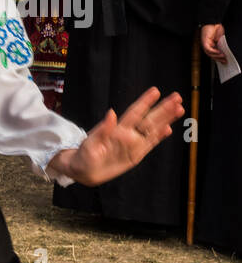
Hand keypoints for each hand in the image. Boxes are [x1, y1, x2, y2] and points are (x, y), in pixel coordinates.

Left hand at [48, 87, 184, 185]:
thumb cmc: (83, 155)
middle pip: (148, 119)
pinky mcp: (134, 156)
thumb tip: (111, 113)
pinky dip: (159, 137)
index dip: (144, 102)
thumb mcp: (89, 143)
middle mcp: (127, 135)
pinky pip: (149, 145)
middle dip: (163, 108)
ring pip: (152, 130)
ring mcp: (132, 145)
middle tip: (177, 97)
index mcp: (116, 130)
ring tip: (179, 109)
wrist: (83, 171)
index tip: (155, 91)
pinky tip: (168, 129)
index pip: (134, 113)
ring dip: (165, 120)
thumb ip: (102, 130)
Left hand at [202, 23, 226, 60]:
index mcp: (211, 46)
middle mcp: (207, 46)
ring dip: (217, 56)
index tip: (224, 62)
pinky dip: (214, 51)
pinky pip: (208, 49)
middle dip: (218, 59)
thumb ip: (221, 45)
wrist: (212, 22)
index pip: (214, 55)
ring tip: (223, 57)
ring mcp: (205, 44)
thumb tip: (225, 52)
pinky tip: (219, 52)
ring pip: (209, 54)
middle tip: (225, 61)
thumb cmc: (216, 30)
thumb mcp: (221, 39)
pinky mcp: (204, 42)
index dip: (219, 59)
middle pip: (211, 55)